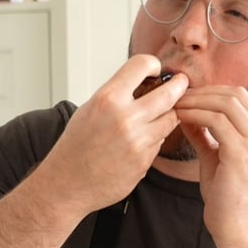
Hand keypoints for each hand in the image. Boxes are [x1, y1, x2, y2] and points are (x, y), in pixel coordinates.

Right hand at [38, 54, 187, 215]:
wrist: (67, 182)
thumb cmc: (75, 146)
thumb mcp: (89, 109)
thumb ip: (116, 94)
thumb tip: (143, 82)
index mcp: (107, 99)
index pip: (142, 65)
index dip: (152, 64)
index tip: (155, 69)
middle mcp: (125, 118)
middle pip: (169, 93)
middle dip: (179, 85)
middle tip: (181, 83)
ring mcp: (138, 141)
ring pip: (170, 119)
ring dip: (167, 115)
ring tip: (157, 115)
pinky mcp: (144, 161)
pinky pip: (160, 142)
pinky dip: (154, 138)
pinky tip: (138, 142)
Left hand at [175, 86, 247, 244]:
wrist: (234, 226)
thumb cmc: (225, 195)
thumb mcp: (215, 156)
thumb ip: (204, 133)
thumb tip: (186, 113)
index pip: (239, 96)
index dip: (210, 90)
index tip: (185, 94)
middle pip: (234, 94)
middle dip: (202, 91)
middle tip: (176, 95)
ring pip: (226, 103)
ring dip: (196, 101)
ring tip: (174, 104)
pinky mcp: (243, 153)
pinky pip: (216, 120)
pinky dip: (195, 114)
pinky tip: (178, 117)